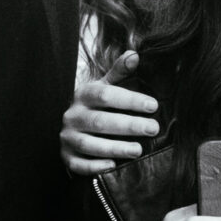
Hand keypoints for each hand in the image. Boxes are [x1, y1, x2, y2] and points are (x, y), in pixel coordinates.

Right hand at [61, 51, 159, 174]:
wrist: (71, 127)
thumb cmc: (95, 105)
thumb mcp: (105, 86)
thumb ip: (119, 72)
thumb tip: (135, 55)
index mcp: (83, 95)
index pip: (106, 96)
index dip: (130, 100)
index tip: (153, 105)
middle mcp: (72, 116)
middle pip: (100, 121)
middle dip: (128, 125)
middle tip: (153, 129)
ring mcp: (68, 138)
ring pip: (89, 144)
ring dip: (115, 147)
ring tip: (138, 150)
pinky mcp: (66, 157)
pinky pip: (78, 164)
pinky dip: (94, 166)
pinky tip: (112, 165)